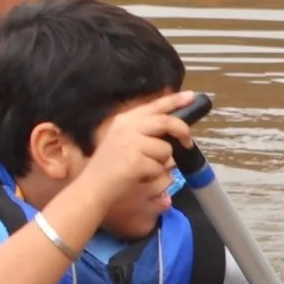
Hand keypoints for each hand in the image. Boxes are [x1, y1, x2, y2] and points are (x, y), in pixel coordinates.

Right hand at [58, 94, 196, 244]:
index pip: (154, 106)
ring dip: (161, 162)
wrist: (93, 187)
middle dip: (182, 131)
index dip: (174, 100)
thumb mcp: (122, 140)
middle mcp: (127, 127)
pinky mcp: (136, 161)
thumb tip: (171, 127)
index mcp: (124, 120)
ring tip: (143, 167)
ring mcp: (131, 144)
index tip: (191, 96)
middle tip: (187, 142)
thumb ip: (143, 131)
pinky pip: (159, 168)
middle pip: (165, 122)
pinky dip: (153, 175)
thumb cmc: (109, 166)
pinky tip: (138, 176)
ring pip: (165, 149)